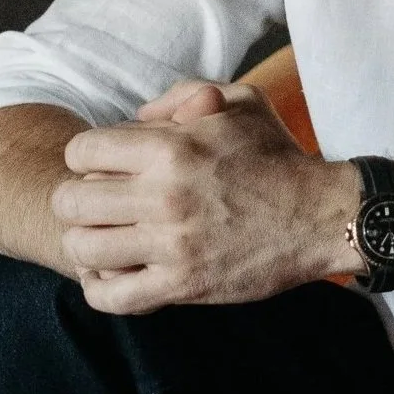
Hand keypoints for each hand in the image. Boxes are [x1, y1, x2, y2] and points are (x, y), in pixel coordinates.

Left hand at [53, 82, 355, 313]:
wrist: (323, 215)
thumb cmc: (279, 156)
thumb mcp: (241, 102)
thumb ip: (183, 96)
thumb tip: (137, 116)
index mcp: (171, 148)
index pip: (81, 152)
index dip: (86, 157)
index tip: (106, 167)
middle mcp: (164, 196)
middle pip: (71, 201)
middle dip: (77, 200)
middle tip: (99, 205)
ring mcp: (172, 245)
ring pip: (83, 249)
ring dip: (88, 243)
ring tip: (106, 239)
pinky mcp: (184, 285)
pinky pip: (112, 297)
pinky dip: (101, 289)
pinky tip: (115, 275)